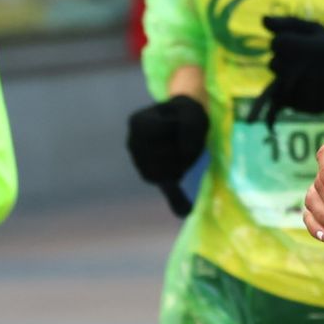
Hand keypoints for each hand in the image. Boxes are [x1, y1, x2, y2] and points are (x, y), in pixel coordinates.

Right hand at [126, 95, 208, 217]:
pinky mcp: (153, 175)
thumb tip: (185, 153)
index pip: (160, 133)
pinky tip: (186, 210)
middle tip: (184, 139)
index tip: (177, 123)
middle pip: (162, 155)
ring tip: (182, 150)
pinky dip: (176, 198)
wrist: (183, 120)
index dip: (175, 129)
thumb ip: (189, 128)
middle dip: (180, 150)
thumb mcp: (191, 112)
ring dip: (182, 163)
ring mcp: (140, 162)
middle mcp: (133, 144)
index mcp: (138, 123)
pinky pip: (162, 187)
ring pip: (165, 171)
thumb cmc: (186, 114)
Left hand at [248, 16, 323, 129]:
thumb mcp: (316, 30)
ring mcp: (295, 89)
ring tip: (308, 74)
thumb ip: (288, 24)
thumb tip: (262, 20)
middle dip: (287, 60)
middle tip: (308, 61)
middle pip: (273, 62)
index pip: (276, 43)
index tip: (304, 45)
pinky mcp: (298, 104)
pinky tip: (308, 86)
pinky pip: (282, 97)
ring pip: (277, 80)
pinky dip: (291, 92)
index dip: (288, 42)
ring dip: (288, 76)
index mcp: (297, 47)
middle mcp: (294, 69)